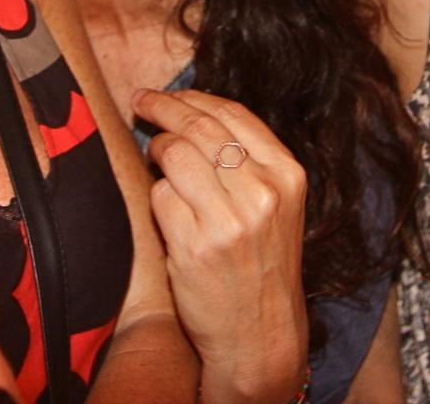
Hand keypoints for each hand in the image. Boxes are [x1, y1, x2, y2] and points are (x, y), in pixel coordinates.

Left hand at [135, 90, 308, 403]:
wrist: (260, 334)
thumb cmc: (261, 265)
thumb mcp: (277, 206)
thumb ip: (249, 162)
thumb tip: (193, 114)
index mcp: (287, 176)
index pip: (234, 115)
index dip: (193, 97)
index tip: (168, 94)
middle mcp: (262, 193)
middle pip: (199, 127)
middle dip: (164, 107)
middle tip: (143, 102)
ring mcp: (228, 220)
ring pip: (175, 154)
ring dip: (156, 147)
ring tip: (152, 152)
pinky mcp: (195, 246)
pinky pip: (160, 197)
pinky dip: (156, 194)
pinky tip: (163, 201)